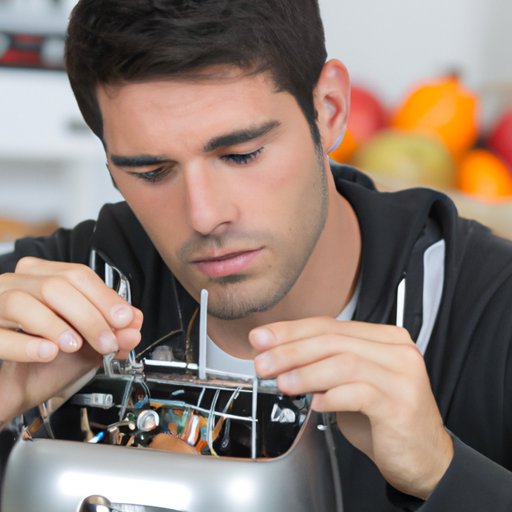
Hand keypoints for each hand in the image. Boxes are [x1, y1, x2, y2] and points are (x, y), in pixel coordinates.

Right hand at [0, 257, 142, 422]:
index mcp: (43, 276)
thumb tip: (134, 327)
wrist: (17, 388)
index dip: (104, 297)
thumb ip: (114, 333)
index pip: (78, 275)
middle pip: (55, 286)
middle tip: (107, 342)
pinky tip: (47, 353)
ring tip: (75, 345)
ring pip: (22, 302)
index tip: (124, 320)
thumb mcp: (90, 343)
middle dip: (88, 315)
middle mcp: (16, 284)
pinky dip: (25, 345)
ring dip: (55, 325)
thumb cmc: (52, 357)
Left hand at [250, 318, 452, 498]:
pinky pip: (358, 393)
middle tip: (264, 362)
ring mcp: (402, 376)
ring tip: (282, 383)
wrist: (423, 459)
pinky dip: (331, 396)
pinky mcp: (401, 403)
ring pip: (344, 362)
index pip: (329, 325)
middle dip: (291, 350)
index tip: (263, 338)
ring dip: (306, 373)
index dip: (291, 330)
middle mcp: (396, 351)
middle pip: (333, 340)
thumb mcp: (351, 384)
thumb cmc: (383, 419)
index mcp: (383, 338)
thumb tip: (279, 356)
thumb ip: (324, 366)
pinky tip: (315, 403)